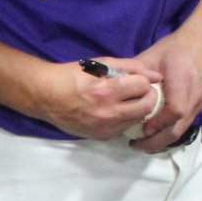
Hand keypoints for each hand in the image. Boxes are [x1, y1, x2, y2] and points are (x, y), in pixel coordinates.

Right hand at [30, 56, 161, 139]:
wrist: (46, 97)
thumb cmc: (72, 76)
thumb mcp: (99, 64)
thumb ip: (130, 67)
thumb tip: (155, 75)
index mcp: (106, 90)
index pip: (143, 86)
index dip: (142, 80)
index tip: (136, 79)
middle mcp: (107, 112)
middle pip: (147, 106)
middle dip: (148, 96)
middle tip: (139, 91)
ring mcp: (105, 128)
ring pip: (138, 119)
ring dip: (137, 109)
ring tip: (126, 101)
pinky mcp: (101, 137)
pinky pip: (124, 128)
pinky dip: (124, 119)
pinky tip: (114, 111)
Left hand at [125, 28, 201, 152]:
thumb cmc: (177, 47)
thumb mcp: (154, 56)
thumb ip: (137, 72)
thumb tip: (117, 85)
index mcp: (182, 83)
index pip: (174, 111)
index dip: (157, 124)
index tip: (140, 130)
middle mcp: (193, 97)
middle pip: (177, 129)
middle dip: (156, 142)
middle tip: (136, 145)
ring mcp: (199, 103)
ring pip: (182, 130)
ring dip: (163, 140)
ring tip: (145, 144)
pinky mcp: (200, 104)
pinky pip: (185, 124)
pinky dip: (170, 132)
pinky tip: (157, 133)